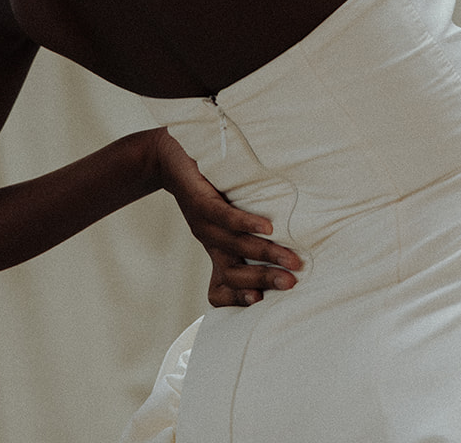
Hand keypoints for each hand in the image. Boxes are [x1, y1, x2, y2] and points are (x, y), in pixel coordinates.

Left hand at [152, 127, 300, 308]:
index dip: (238, 299)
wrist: (168, 158)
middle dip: (265, 279)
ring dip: (266, 255)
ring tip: (292, 261)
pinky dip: (247, 224)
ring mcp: (203, 223)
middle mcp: (210, 242)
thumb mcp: (226, 213)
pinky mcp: (199, 201)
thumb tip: (290, 241)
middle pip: (234, 273)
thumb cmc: (206, 186)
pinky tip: (267, 228)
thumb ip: (248, 231)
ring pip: (236, 246)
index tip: (264, 303)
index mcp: (216, 250)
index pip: (220, 289)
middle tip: (292, 283)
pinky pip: (224, 217)